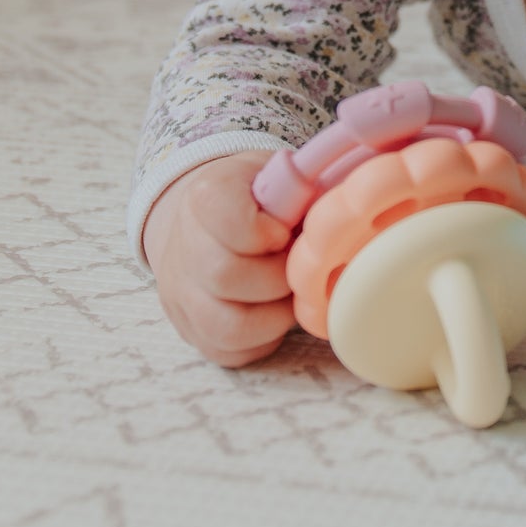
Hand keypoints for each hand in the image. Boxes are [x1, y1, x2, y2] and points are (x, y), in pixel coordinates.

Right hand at [143, 151, 296, 367]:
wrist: (203, 219)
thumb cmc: (257, 196)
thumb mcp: (278, 174)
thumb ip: (304, 189)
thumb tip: (344, 212)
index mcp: (206, 197)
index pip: (231, 222)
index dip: (268, 233)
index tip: (286, 232)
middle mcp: (184, 247)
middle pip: (227, 277)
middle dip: (278, 277)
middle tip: (299, 268)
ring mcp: (181, 294)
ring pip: (226, 326)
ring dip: (274, 317)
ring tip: (292, 295)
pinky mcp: (190, 329)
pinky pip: (228, 351)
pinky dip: (262, 339)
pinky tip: (275, 312)